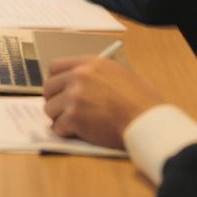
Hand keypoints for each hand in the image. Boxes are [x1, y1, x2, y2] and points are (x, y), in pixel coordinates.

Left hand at [43, 57, 162, 147]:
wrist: (148, 121)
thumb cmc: (142, 101)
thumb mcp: (121, 73)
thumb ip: (98, 74)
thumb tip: (86, 79)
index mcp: (89, 64)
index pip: (55, 66)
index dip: (54, 80)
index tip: (56, 88)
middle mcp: (78, 77)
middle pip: (49, 87)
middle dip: (53, 99)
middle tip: (60, 108)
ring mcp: (74, 97)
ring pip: (50, 107)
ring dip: (58, 116)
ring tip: (68, 122)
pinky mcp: (75, 118)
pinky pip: (58, 126)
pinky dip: (64, 131)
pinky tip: (72, 132)